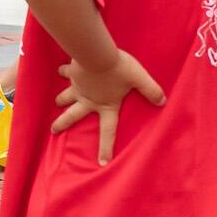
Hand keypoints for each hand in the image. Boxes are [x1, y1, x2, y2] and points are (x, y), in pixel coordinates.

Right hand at [50, 49, 165, 163]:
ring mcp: (78, 87)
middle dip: (62, 123)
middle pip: (73, 116)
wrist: (96, 53)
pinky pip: (65, 73)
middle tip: (54, 130)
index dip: (106, 148)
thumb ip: (151, 90)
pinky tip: (61, 70)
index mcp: (106, 105)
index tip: (101, 163)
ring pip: (65, 97)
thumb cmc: (118, 68)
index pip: (108, 131)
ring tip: (57, 102)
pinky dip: (63, 71)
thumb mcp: (139, 78)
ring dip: (61, 100)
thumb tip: (162, 101)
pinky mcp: (72, 73)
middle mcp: (88, 100)